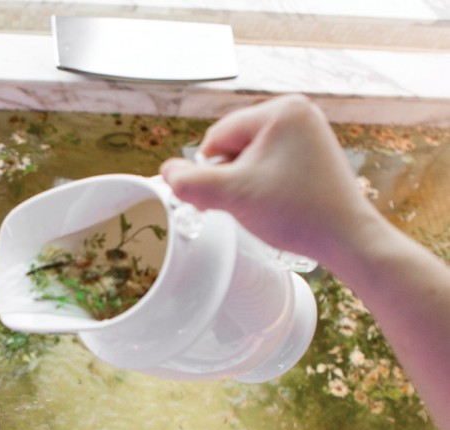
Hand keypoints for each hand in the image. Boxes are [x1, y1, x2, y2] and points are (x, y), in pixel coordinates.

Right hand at [159, 95, 385, 268]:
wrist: (347, 238)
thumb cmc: (297, 212)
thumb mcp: (231, 195)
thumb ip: (189, 182)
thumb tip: (165, 172)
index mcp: (281, 110)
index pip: (217, 137)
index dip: (212, 171)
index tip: (223, 198)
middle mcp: (298, 112)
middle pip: (233, 144)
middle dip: (231, 176)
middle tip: (246, 204)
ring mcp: (308, 132)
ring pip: (250, 156)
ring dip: (245, 182)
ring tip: (264, 204)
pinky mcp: (313, 152)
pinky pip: (270, 163)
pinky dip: (263, 184)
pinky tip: (276, 202)